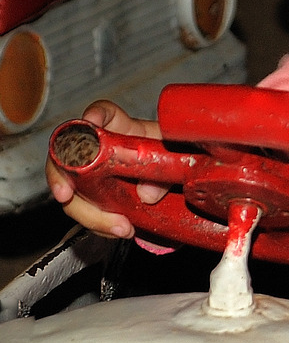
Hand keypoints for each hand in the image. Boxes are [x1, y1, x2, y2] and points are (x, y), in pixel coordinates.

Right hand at [46, 100, 166, 238]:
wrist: (173, 177)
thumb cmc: (171, 153)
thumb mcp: (174, 157)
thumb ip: (165, 169)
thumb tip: (147, 195)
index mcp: (120, 128)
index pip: (102, 112)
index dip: (93, 115)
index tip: (90, 122)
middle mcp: (100, 150)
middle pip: (66, 158)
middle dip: (60, 179)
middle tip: (67, 197)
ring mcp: (94, 175)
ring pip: (72, 193)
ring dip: (89, 214)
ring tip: (120, 228)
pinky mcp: (97, 198)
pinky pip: (87, 213)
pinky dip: (100, 226)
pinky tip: (119, 231)